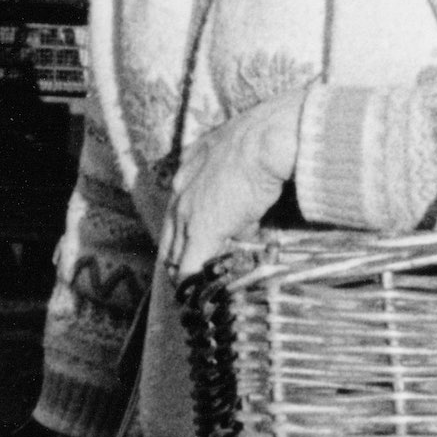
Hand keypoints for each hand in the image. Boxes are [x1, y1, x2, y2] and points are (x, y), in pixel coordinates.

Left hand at [163, 89, 308, 278]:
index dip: (182, 229)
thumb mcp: (244, 154)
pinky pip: (191, 265)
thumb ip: (240, 174)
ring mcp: (189, 211)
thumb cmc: (266, 138)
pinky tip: (196, 297)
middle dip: (175, 255)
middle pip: (170, 232)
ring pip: (176, 251)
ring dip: (183, 272)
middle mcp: (182, 189)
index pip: (177, 207)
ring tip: (189, 291)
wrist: (266, 138)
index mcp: (190, 166)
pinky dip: (192, 283)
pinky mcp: (202, 230)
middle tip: (182, 276)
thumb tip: (256, 196)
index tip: (188, 244)